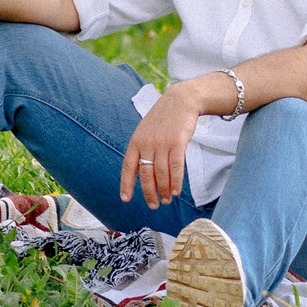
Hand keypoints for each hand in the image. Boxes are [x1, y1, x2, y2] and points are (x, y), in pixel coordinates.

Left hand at [120, 88, 203, 209]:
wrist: (180, 100)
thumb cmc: (163, 119)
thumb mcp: (146, 131)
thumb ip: (142, 149)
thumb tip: (142, 173)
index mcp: (136, 141)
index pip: (128, 167)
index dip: (127, 184)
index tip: (126, 199)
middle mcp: (147, 143)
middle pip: (146, 174)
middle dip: (149, 193)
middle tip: (154, 205)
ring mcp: (162, 143)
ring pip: (161, 174)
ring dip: (164, 190)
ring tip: (167, 200)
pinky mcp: (177, 143)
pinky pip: (175, 168)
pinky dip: (176, 182)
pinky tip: (177, 191)